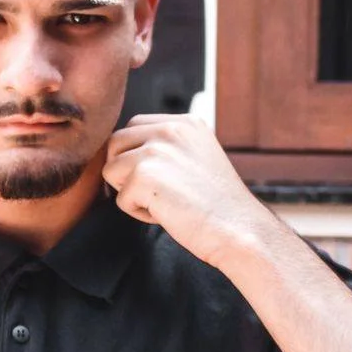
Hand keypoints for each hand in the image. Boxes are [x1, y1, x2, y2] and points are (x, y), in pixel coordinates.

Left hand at [102, 114, 273, 268]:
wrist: (239, 229)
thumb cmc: (217, 204)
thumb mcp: (196, 157)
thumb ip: (166, 147)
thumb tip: (122, 151)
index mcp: (184, 122)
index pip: (134, 127)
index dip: (135, 156)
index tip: (159, 178)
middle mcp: (170, 129)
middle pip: (115, 144)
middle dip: (126, 172)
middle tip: (157, 193)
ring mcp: (156, 150)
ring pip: (112, 170)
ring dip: (130, 192)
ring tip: (165, 202)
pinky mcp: (144, 175)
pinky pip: (120, 198)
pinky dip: (138, 213)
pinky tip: (168, 214)